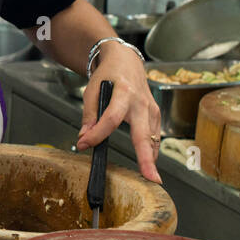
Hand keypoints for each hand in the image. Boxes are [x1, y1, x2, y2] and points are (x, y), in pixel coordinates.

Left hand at [76, 43, 163, 182]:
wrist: (126, 61)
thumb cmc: (109, 74)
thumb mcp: (92, 89)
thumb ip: (89, 115)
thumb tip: (85, 138)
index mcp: (124, 92)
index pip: (111, 118)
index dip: (97, 134)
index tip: (84, 144)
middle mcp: (141, 102)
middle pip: (143, 134)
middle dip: (147, 158)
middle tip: (150, 178)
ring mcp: (152, 109)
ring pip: (152, 138)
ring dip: (151, 159)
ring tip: (151, 177)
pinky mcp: (156, 115)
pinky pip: (155, 136)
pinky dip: (151, 150)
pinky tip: (148, 162)